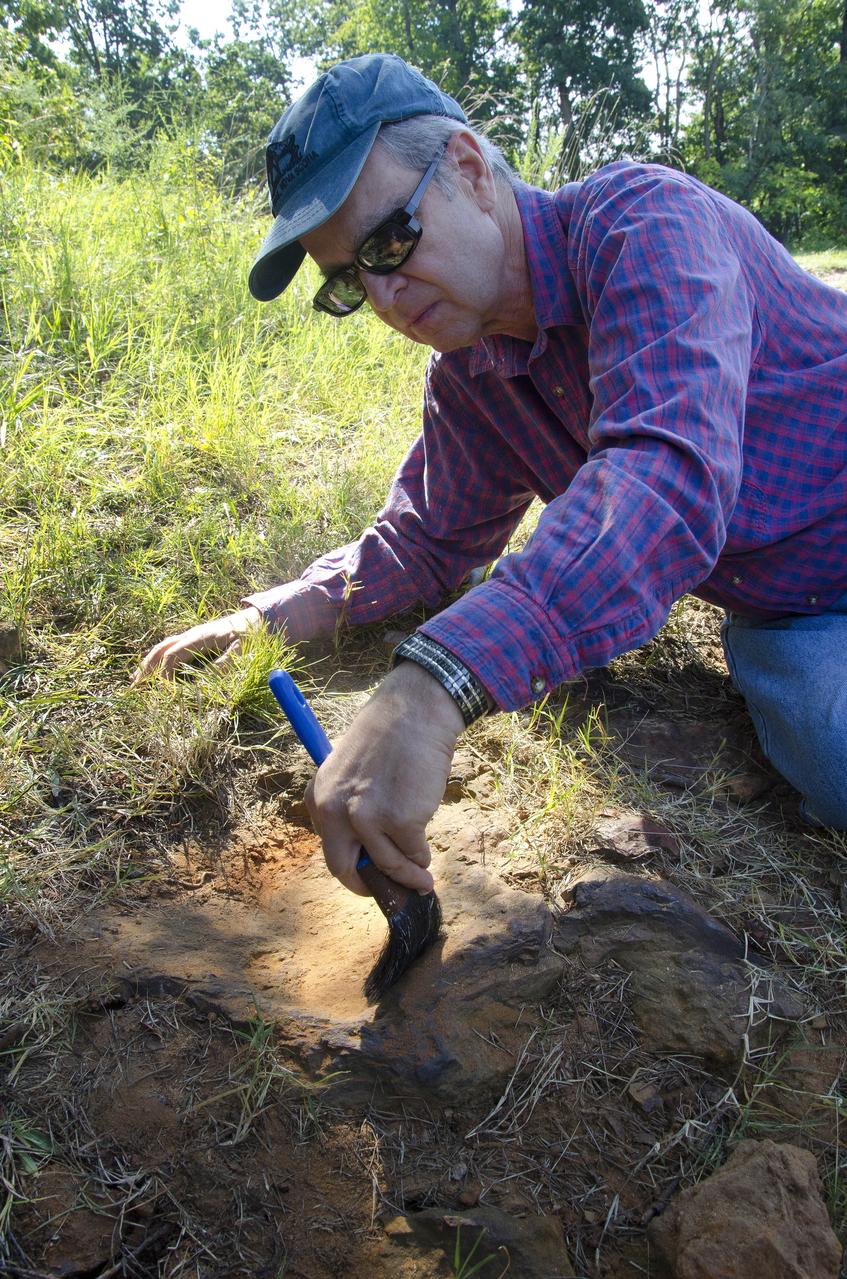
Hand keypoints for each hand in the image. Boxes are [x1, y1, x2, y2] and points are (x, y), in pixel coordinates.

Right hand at [131, 606, 260, 682]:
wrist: (255, 618)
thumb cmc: (250, 634)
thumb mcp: (242, 649)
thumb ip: (224, 665)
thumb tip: (203, 682)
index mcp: (200, 637)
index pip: (173, 655)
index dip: (165, 674)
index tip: (165, 692)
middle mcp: (191, 635)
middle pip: (161, 649)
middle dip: (147, 667)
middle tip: (134, 686)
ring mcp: (191, 636)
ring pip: (163, 648)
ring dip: (149, 663)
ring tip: (136, 680)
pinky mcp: (195, 640)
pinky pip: (171, 648)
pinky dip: (159, 660)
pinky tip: (154, 671)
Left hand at [307, 661, 464, 896]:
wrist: (414, 712)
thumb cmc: (389, 738)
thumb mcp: (351, 771)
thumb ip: (352, 807)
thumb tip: (369, 851)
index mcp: (319, 798)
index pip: (330, 848)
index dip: (352, 868)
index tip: (369, 876)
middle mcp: (334, 811)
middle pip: (344, 870)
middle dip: (368, 887)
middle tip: (388, 893)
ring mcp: (366, 818)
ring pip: (387, 867)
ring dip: (407, 877)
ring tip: (423, 880)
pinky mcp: (399, 821)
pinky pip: (413, 855)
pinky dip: (423, 858)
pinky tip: (427, 849)